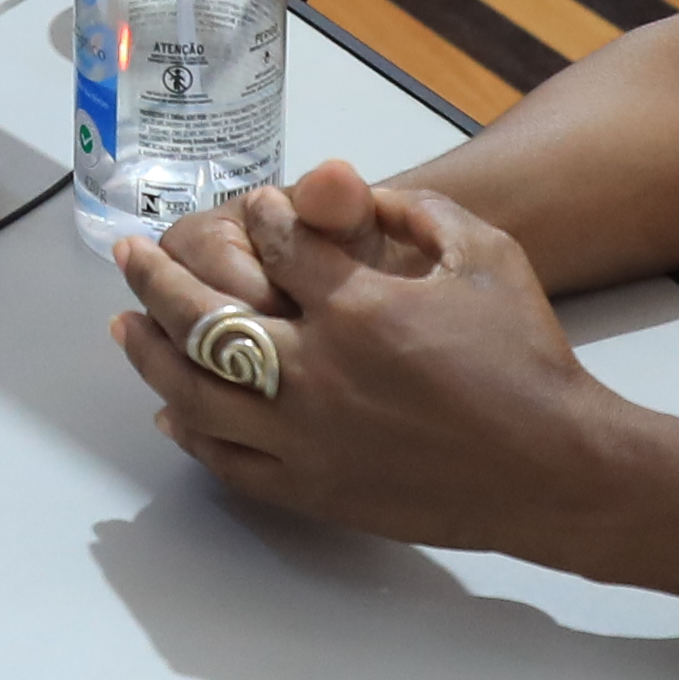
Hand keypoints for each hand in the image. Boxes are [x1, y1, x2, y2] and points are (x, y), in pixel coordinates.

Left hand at [108, 171, 609, 551]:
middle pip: (204, 316)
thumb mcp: (484, 251)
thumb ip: (415, 208)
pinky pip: (229, 461)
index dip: (261, 216)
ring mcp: (307, 438)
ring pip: (197, 392)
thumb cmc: (526, 356)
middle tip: (129, 253)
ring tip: (124, 326)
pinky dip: (191, 433)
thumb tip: (350, 189)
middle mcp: (317, 372)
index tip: (258, 208)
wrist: (553, 466)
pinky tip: (171, 411)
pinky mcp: (313, 489)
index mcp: (358, 307)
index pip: (275, 244)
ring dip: (150, 353)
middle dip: (157, 276)